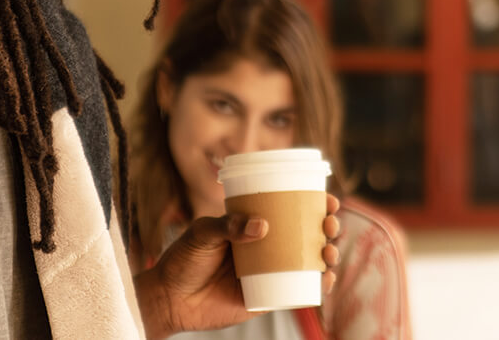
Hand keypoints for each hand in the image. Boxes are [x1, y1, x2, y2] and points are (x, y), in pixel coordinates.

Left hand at [136, 194, 341, 336]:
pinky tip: (326, 281)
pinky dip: (317, 287)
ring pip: (308, 263)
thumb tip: (261, 225)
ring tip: (330, 253)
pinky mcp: (266, 298)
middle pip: (306, 235)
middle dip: (327, 229)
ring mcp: (268, 273)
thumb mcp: (202, 233)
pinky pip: (297, 293)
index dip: (314, 204)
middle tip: (329, 225)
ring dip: (328, 257)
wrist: (168, 299)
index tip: (328, 199)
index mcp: (253, 226)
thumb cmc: (181, 260)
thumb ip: (228, 226)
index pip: (289, 210)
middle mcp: (265, 248)